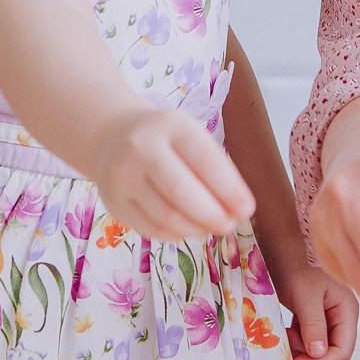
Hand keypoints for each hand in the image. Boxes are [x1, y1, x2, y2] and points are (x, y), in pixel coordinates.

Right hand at [85, 107, 254, 241]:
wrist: (112, 137)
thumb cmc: (166, 141)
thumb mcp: (191, 138)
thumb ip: (216, 169)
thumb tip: (238, 209)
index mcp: (170, 125)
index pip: (204, 160)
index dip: (229, 189)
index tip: (247, 209)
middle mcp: (141, 147)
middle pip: (180, 191)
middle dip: (212, 214)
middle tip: (229, 225)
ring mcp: (123, 176)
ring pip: (166, 216)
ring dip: (196, 228)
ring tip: (211, 228)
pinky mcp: (115, 202)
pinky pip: (151, 229)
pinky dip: (177, 234)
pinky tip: (188, 228)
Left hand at [274, 264, 359, 359]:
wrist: (280, 245)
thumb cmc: (294, 264)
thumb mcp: (304, 296)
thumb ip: (314, 326)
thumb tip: (319, 355)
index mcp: (347, 310)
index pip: (343, 351)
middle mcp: (342, 316)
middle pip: (335, 355)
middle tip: (290, 351)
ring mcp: (329, 318)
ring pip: (321, 351)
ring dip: (303, 351)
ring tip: (286, 335)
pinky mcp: (315, 318)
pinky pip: (310, 341)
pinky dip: (297, 343)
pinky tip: (286, 330)